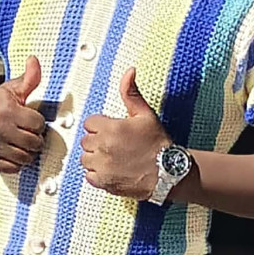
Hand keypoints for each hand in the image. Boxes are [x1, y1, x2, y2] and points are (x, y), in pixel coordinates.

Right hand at [0, 56, 45, 175]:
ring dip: (27, 152)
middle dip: (35, 138)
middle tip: (28, 133)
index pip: (38, 124)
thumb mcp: (11, 88)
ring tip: (22, 143)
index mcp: (6, 110)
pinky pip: (13, 168)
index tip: (30, 119)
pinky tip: (12, 151)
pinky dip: (16, 162)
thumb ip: (28, 77)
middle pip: (34, 143)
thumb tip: (34, 59)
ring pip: (25, 158)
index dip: (37, 122)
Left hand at [81, 68, 171, 199]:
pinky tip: (112, 171)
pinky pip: (89, 176)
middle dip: (98, 142)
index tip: (113, 132)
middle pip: (86, 141)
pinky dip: (98, 174)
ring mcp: (102, 166)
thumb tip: (129, 72)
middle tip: (116, 146)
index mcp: (111, 128)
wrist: (168, 172)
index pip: (90, 123)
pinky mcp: (103, 182)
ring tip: (114, 159)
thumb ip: (131, 93)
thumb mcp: (145, 114)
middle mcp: (103, 147)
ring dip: (96, 158)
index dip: (101, 126)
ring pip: (86, 159)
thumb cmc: (158, 144)